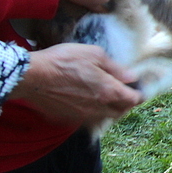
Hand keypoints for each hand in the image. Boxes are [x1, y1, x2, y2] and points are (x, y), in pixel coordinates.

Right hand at [9, 43, 142, 123]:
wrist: (32, 77)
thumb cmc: (64, 61)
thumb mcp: (95, 54)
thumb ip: (115, 68)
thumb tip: (131, 76)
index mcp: (108, 91)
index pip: (133, 99)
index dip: (139, 94)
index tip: (139, 88)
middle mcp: (98, 107)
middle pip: (120, 111)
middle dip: (126, 103)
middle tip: (125, 93)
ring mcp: (82, 115)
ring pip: (104, 116)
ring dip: (110, 108)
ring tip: (108, 97)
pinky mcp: (68, 117)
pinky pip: (87, 117)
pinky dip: (93, 111)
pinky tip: (88, 100)